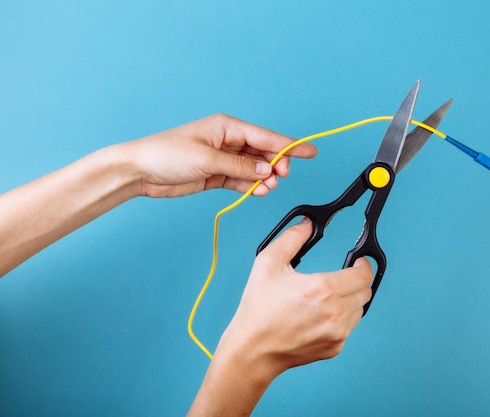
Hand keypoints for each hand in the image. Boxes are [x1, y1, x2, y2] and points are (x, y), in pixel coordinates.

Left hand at [119, 114, 316, 197]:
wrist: (139, 172)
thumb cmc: (167, 154)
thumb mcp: (207, 159)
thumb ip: (240, 166)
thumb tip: (267, 170)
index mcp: (226, 127)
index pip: (265, 136)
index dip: (289, 145)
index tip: (310, 152)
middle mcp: (227, 141)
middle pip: (263, 152)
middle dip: (276, 164)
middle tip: (283, 176)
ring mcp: (222, 159)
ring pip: (254, 168)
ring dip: (263, 178)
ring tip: (268, 187)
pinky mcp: (216, 175)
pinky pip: (241, 180)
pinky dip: (251, 186)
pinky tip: (258, 191)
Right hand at [219, 217, 373, 373]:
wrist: (253, 349)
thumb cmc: (258, 310)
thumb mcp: (268, 264)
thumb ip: (291, 238)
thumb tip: (307, 224)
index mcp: (322, 290)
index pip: (363, 275)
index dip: (363, 264)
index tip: (358, 261)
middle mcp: (334, 313)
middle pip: (366, 292)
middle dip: (357, 281)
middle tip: (341, 277)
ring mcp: (337, 333)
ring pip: (359, 310)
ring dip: (350, 300)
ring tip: (327, 297)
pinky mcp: (334, 347)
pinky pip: (349, 328)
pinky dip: (341, 319)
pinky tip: (320, 315)